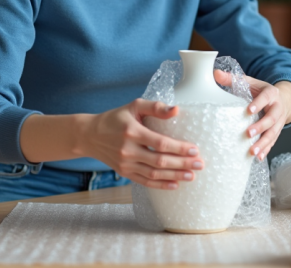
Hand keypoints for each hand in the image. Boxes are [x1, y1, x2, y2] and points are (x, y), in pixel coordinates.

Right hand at [77, 99, 203, 189]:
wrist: (90, 135)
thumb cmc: (115, 118)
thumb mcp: (134, 106)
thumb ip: (155, 107)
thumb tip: (177, 110)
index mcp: (132, 132)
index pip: (160, 143)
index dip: (179, 148)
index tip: (195, 150)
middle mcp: (128, 150)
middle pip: (159, 161)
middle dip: (182, 164)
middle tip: (200, 165)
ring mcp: (125, 164)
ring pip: (154, 174)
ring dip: (175, 176)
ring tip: (192, 176)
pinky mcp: (124, 173)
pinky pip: (145, 181)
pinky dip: (160, 185)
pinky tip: (175, 185)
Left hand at [214, 70, 290, 161]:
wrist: (283, 99)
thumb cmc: (261, 91)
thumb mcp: (250, 82)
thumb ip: (233, 78)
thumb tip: (215, 73)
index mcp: (271, 94)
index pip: (266, 98)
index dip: (258, 104)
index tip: (248, 111)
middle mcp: (278, 108)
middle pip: (272, 119)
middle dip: (261, 127)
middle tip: (248, 134)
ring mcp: (279, 122)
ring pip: (273, 133)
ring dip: (264, 143)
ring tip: (253, 152)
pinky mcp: (277, 131)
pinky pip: (273, 142)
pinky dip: (266, 150)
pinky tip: (258, 157)